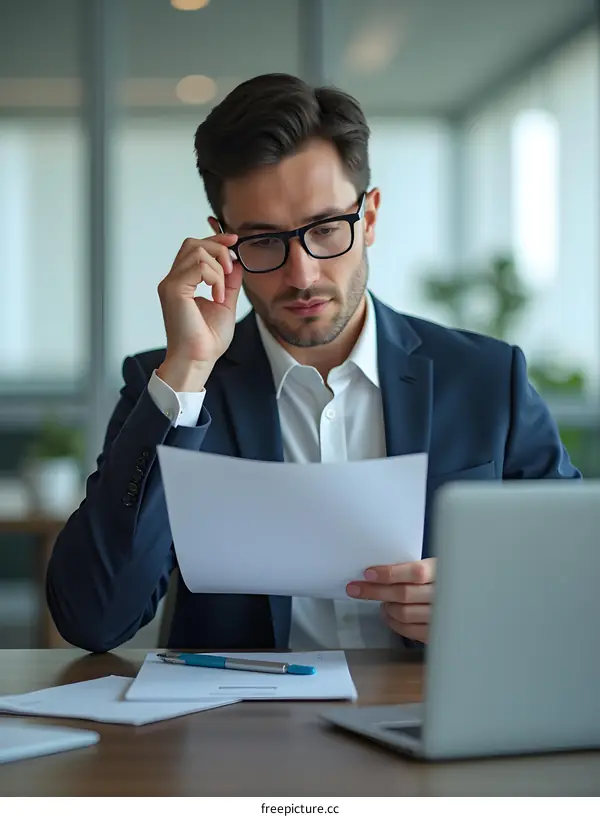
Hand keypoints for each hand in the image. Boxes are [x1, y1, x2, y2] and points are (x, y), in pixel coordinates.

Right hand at [156, 234, 242, 390]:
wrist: (198, 359)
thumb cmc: (208, 339)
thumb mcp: (225, 303)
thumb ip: (229, 282)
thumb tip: (236, 262)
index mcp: (182, 282)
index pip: (195, 248)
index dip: (216, 240)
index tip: (234, 241)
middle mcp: (173, 280)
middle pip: (193, 243)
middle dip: (218, 248)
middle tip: (231, 269)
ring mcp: (171, 284)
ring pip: (197, 250)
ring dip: (218, 268)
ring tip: (223, 291)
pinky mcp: (173, 290)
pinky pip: (198, 266)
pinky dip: (215, 278)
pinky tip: (218, 296)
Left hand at [346, 558, 435, 643]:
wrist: (457, 600)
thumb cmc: (437, 581)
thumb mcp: (430, 567)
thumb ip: (409, 569)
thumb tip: (376, 571)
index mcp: (441, 572)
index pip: (415, 572)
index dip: (390, 573)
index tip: (369, 573)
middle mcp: (443, 595)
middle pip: (404, 594)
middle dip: (375, 591)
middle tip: (355, 588)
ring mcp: (440, 616)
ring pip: (403, 613)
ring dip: (386, 607)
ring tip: (382, 601)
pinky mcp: (434, 633)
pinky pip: (407, 630)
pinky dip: (392, 621)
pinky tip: (389, 613)